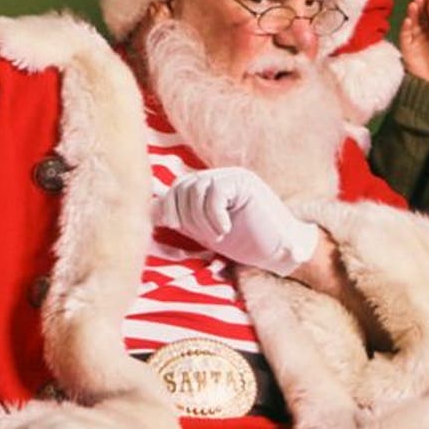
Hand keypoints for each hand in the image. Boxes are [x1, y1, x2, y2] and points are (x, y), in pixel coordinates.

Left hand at [157, 167, 320, 275]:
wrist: (279, 251)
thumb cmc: (245, 244)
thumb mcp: (204, 231)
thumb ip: (182, 219)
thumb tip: (149, 211)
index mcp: (208, 187)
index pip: (176, 188)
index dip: (169, 206)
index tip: (174, 226)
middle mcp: (219, 177)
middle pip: (182, 187)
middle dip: (186, 216)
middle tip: (206, 236)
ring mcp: (232, 177)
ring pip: (196, 189)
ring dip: (201, 219)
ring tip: (218, 236)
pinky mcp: (244, 182)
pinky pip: (215, 192)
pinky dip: (215, 215)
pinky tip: (225, 230)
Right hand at [400, 0, 428, 85]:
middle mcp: (426, 34)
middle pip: (422, 15)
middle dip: (422, 4)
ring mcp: (417, 41)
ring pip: (412, 22)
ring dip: (413, 12)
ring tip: (415, 3)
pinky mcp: (409, 50)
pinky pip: (405, 37)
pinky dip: (405, 28)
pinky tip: (408, 20)